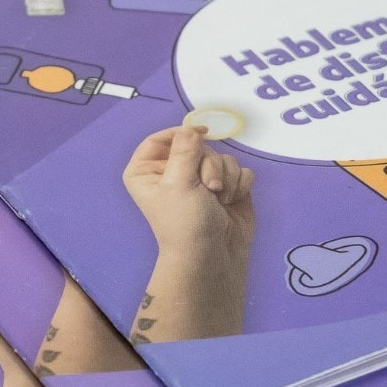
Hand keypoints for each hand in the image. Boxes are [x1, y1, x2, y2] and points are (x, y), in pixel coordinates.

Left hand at [122, 125, 255, 263]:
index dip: (179, 134)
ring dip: (225, 177)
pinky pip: (239, 169)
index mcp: (148, 171)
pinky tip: (232, 202)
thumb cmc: (186, 222)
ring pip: (222, 156)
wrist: (212, 257)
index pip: (159, 139)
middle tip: (208, 188)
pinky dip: (239, 185)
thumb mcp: (178, 183)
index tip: (199, 134)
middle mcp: (174, 172)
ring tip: (219, 200)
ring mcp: (203, 180)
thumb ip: (184, 150)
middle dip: (209, 165)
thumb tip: (191, 129)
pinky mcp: (228, 188)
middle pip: (197, 146)